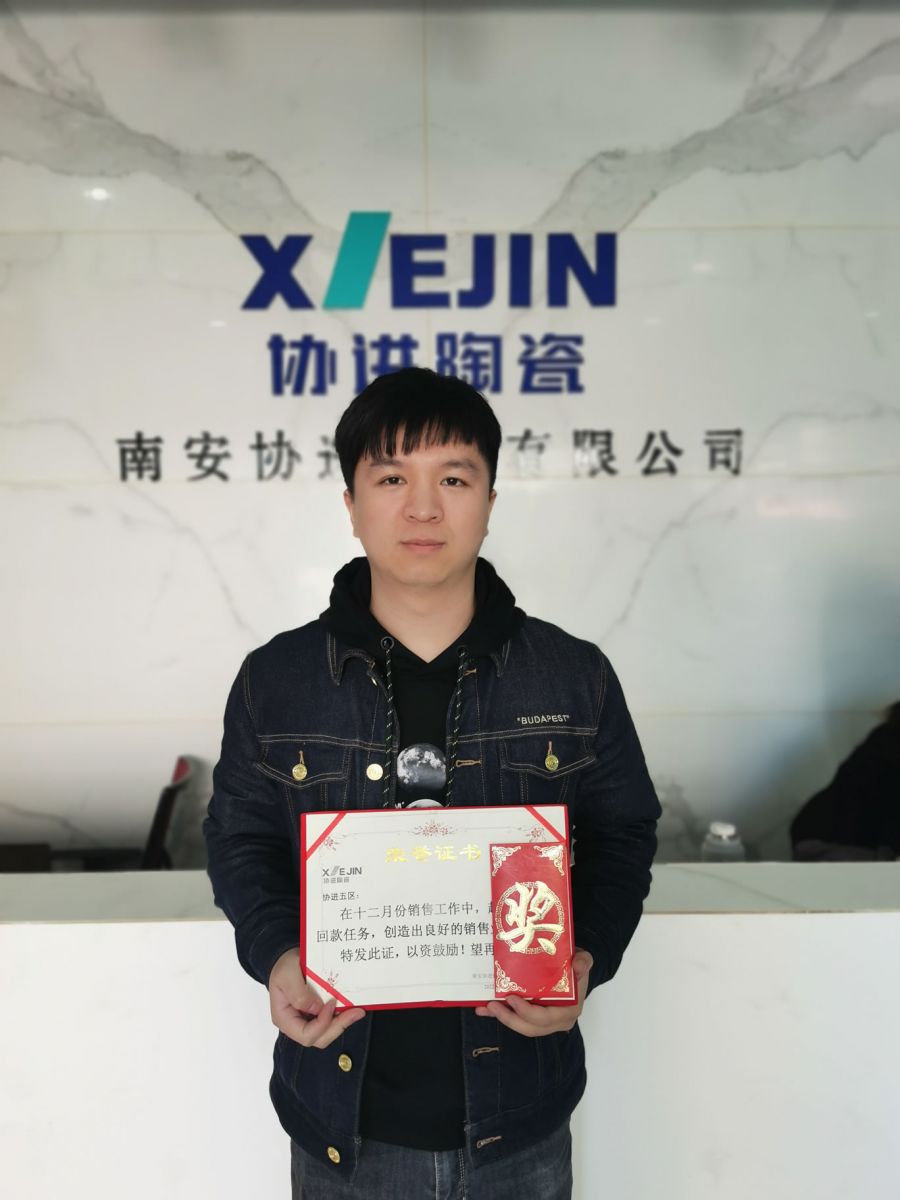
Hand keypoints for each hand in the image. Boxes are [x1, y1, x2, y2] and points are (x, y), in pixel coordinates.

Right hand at [268, 948, 365, 1048]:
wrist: (287, 959)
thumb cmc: (284, 967)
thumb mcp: (286, 975)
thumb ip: (298, 994)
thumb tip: (317, 1008)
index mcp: (284, 1019)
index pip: (305, 1034)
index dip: (322, 1023)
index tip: (332, 1003)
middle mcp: (296, 1024)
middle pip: (319, 1038)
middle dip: (338, 1026)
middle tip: (356, 1012)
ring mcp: (308, 1020)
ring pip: (327, 1032)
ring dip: (343, 1022)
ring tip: (357, 1010)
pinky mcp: (318, 1014)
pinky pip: (331, 1021)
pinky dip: (342, 1016)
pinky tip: (352, 1006)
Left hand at [474, 949, 592, 1036]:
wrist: (572, 966)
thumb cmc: (575, 965)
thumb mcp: (583, 959)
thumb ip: (584, 962)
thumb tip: (579, 965)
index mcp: (568, 1010)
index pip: (546, 1018)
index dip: (527, 1012)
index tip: (511, 998)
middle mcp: (556, 1020)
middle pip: (530, 1027)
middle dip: (509, 1018)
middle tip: (493, 1004)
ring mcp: (543, 1021)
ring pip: (521, 1026)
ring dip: (502, 1018)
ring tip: (485, 1007)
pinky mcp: (532, 1017)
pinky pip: (515, 1019)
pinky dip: (500, 1015)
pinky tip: (483, 1009)